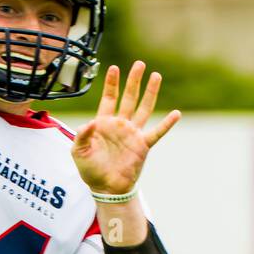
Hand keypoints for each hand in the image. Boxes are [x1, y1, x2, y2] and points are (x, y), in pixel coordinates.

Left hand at [72, 61, 180, 199]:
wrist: (106, 188)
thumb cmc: (90, 170)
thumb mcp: (78, 152)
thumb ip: (81, 136)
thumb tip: (89, 123)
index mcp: (104, 124)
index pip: (109, 98)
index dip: (111, 84)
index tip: (114, 68)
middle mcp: (120, 125)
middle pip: (129, 98)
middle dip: (134, 81)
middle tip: (140, 64)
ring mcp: (133, 134)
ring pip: (144, 109)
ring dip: (150, 93)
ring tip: (156, 76)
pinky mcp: (143, 146)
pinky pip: (157, 132)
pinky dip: (166, 124)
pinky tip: (176, 114)